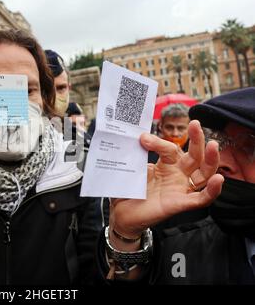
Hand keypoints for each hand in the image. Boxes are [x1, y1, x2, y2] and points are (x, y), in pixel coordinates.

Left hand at [110, 120, 223, 247]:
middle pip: (194, 156)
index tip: (143, 139)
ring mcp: (181, 189)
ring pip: (203, 174)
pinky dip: (212, 190)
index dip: (158, 143)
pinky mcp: (180, 205)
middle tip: (195, 124)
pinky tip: (218, 179)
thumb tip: (139, 138)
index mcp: (166, 165)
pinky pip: (202, 198)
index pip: (170, 150)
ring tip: (213, 145)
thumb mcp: (134, 171)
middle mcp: (178, 176)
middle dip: (197, 140)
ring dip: (211, 160)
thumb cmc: (129, 192)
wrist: (122, 215)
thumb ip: (137, 156)